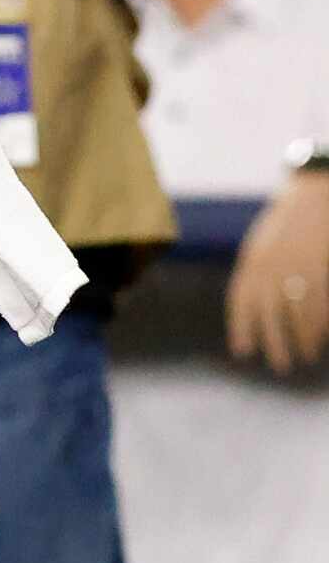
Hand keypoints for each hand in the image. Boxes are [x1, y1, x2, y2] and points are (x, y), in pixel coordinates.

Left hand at [227, 171, 328, 374]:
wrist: (311, 197)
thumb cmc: (284, 224)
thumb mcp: (261, 245)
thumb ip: (255, 271)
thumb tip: (252, 304)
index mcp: (251, 260)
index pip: (241, 300)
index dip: (241, 327)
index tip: (243, 351)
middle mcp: (270, 266)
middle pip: (270, 313)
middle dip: (275, 342)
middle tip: (281, 366)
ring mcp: (296, 268)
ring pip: (298, 313)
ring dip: (303, 338)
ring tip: (306, 355)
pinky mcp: (319, 269)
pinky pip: (320, 303)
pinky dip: (320, 323)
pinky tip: (320, 336)